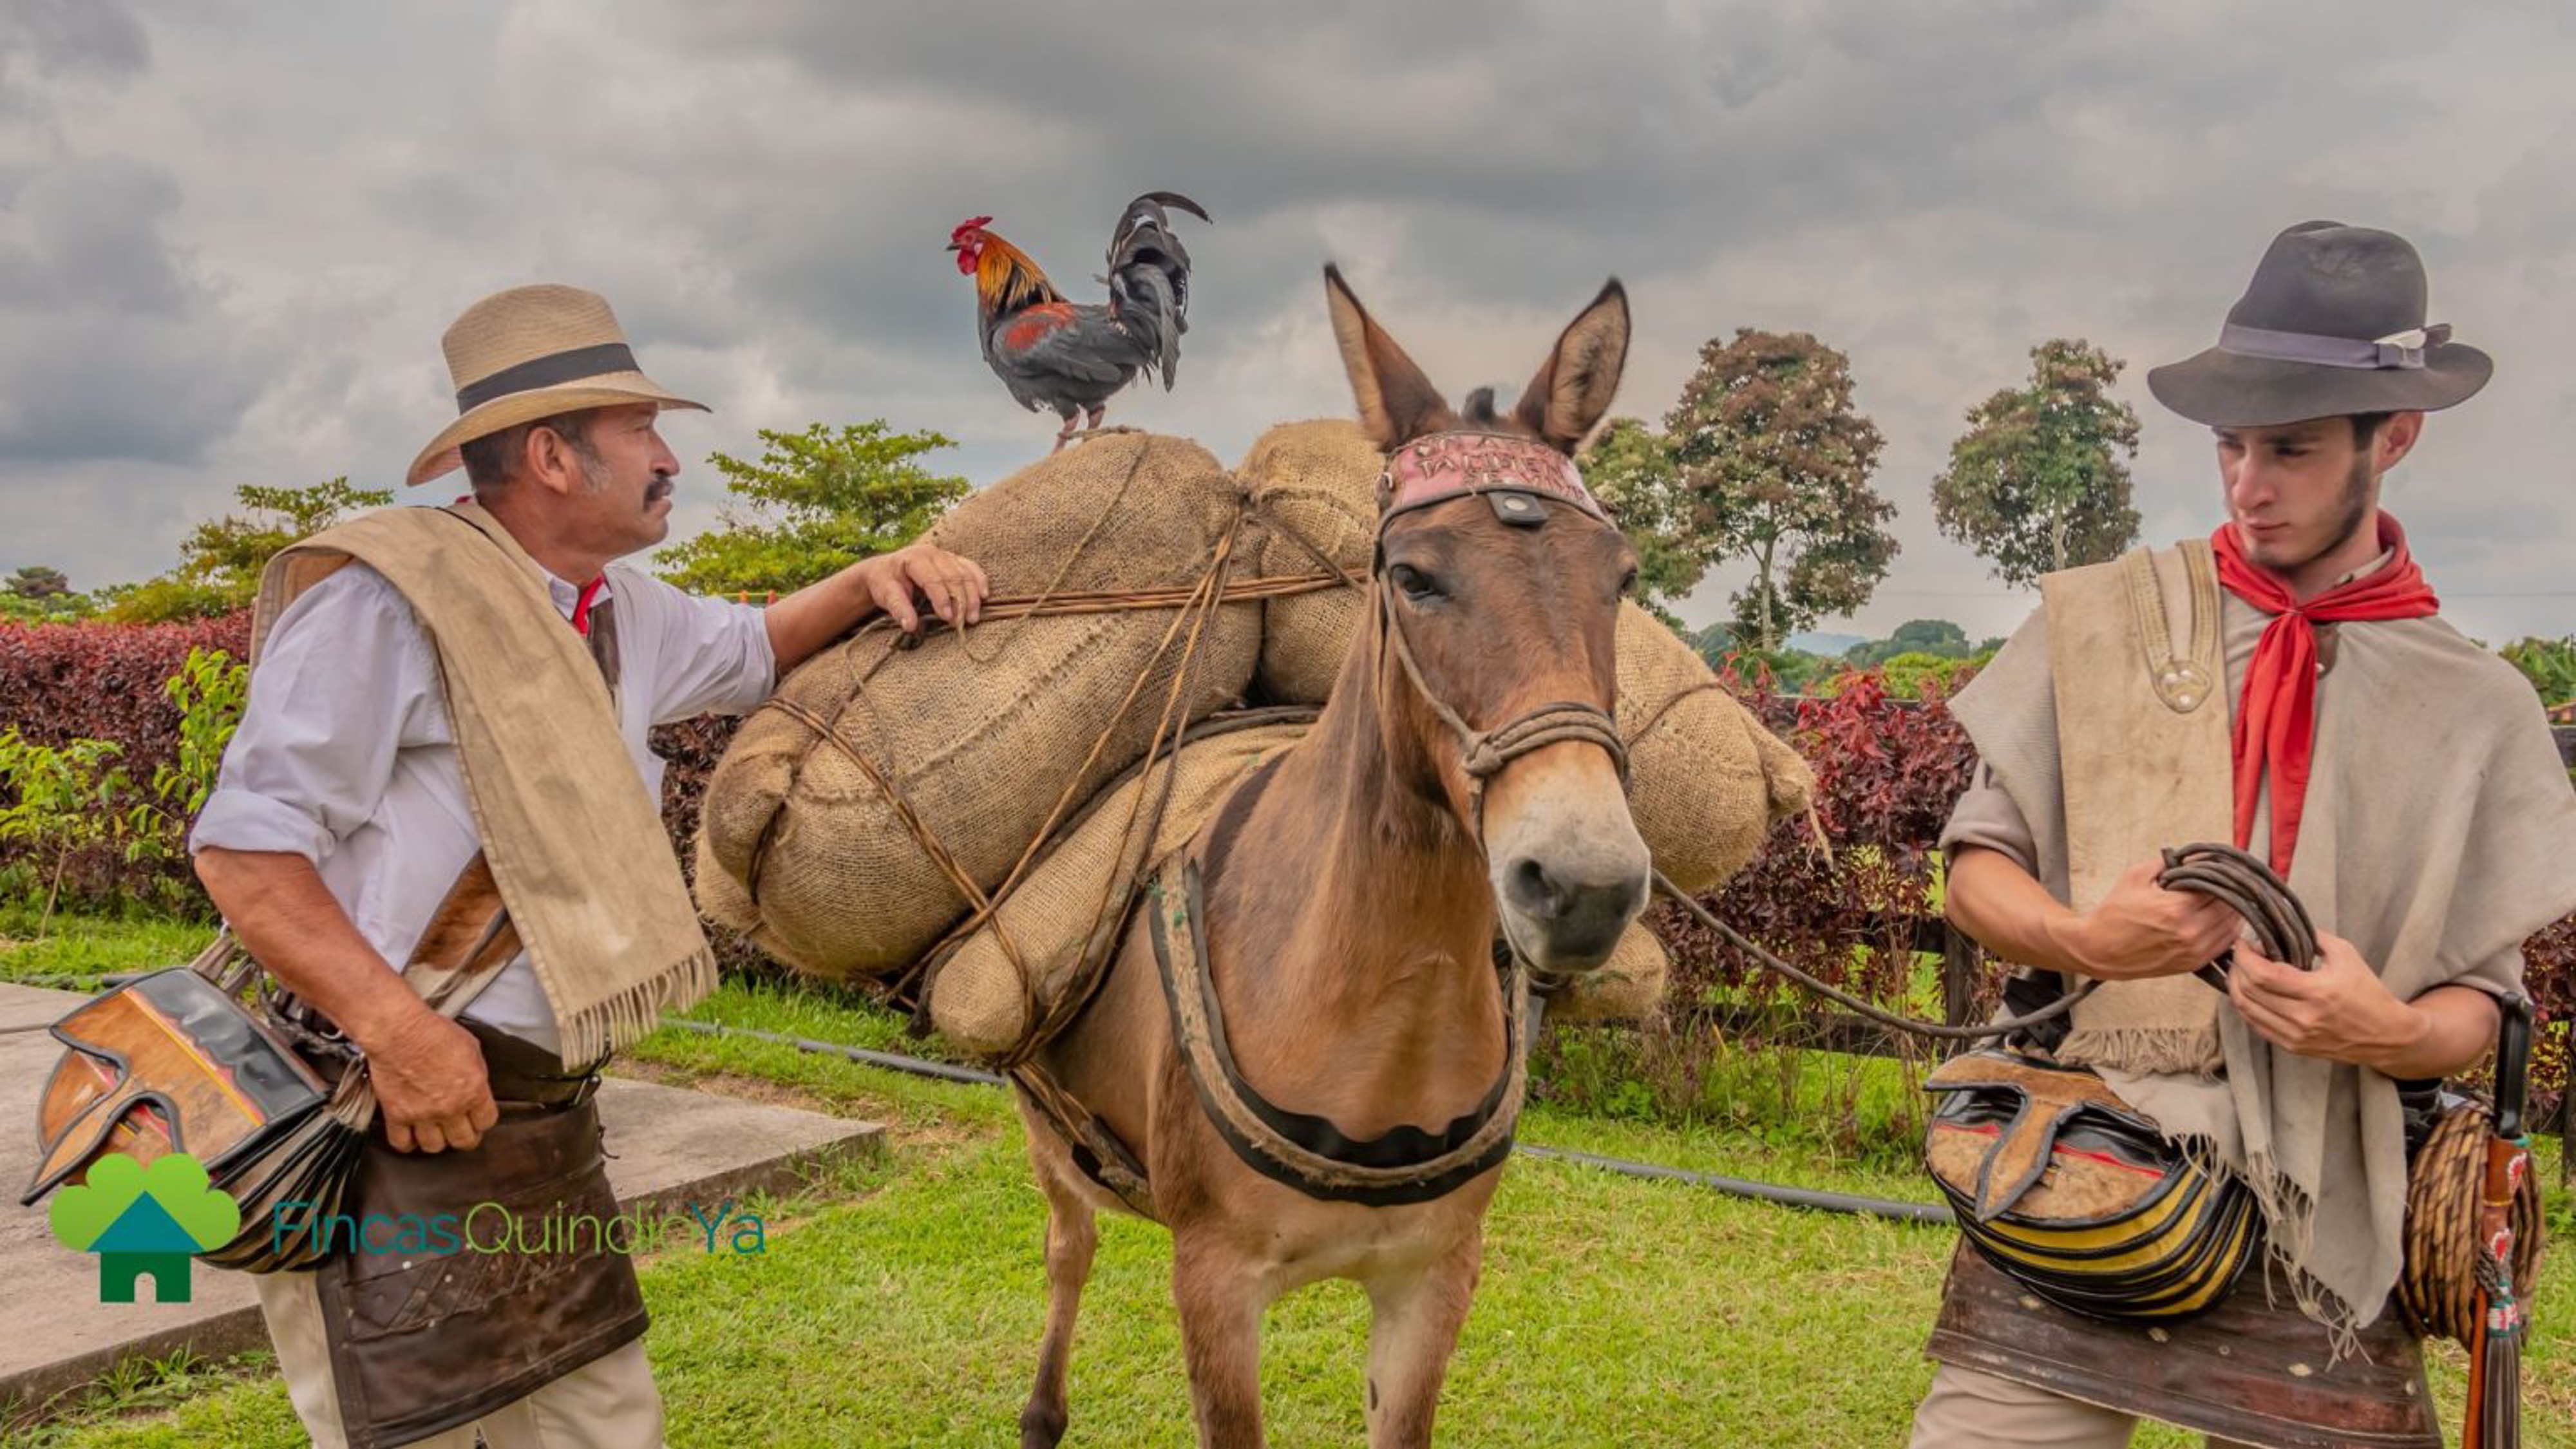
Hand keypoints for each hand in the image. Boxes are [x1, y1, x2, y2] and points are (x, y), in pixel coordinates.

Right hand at [359, 1003, 498, 1152]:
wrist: (399, 1032)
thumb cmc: (433, 1032)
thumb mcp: (471, 1048)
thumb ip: (476, 1073)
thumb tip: (476, 1085)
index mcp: (473, 1090)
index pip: (486, 1122)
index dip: (482, 1120)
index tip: (477, 1118)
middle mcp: (450, 1107)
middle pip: (463, 1140)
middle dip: (464, 1137)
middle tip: (460, 1130)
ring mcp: (422, 1114)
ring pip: (434, 1147)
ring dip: (436, 1140)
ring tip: (435, 1132)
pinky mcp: (396, 1115)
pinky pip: (402, 1143)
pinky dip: (407, 1142)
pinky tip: (411, 1134)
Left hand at [859, 543, 988, 633]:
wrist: (885, 570)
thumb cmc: (885, 583)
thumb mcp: (885, 594)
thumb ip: (898, 608)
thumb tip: (910, 626)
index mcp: (914, 558)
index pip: (933, 579)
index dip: (942, 599)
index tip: (948, 618)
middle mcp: (932, 553)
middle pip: (953, 576)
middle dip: (960, 600)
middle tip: (963, 622)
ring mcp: (944, 555)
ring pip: (965, 573)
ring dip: (972, 595)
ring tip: (973, 617)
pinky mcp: (953, 559)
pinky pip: (971, 567)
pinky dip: (979, 580)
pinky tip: (984, 595)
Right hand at [2051, 858, 2243, 980]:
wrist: (2099, 949)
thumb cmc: (2114, 914)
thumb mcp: (2136, 877)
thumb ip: (2167, 863)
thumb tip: (2194, 855)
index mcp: (2176, 908)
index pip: (2218, 886)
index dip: (2221, 873)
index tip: (2221, 866)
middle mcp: (2190, 932)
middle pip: (2230, 906)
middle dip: (2229, 890)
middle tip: (2225, 880)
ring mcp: (2193, 951)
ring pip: (2232, 925)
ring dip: (2233, 910)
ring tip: (2225, 897)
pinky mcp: (2192, 963)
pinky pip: (2224, 944)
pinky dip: (2228, 929)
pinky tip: (2220, 917)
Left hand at [2228, 931, 2426, 1065]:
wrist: (2387, 1034)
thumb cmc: (2368, 991)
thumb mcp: (2346, 955)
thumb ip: (2312, 937)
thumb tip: (2279, 928)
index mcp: (2318, 992)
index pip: (2263, 975)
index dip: (2244, 957)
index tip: (2242, 943)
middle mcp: (2303, 1018)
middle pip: (2249, 992)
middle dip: (2237, 968)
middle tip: (2240, 955)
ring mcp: (2296, 1036)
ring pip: (2246, 1011)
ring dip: (2236, 988)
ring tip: (2240, 971)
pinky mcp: (2293, 1047)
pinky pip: (2256, 1025)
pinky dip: (2246, 1007)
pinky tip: (2249, 992)